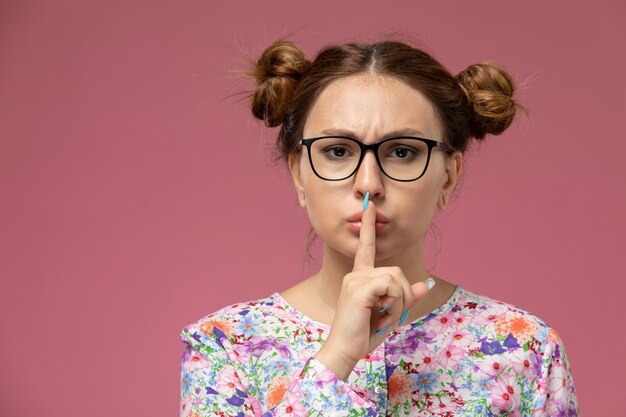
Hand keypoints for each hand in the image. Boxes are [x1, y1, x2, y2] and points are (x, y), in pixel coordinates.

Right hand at [314, 197, 432, 379]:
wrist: (345, 350)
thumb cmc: (364, 334)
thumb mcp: (391, 314)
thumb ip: (405, 297)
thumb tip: (424, 284)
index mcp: (360, 277)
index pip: (366, 247)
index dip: (369, 226)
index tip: (369, 205)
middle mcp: (356, 274)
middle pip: (397, 271)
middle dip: (403, 295)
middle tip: (391, 316)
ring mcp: (355, 279)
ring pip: (396, 278)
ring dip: (399, 302)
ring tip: (385, 317)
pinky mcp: (359, 288)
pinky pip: (391, 286)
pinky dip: (394, 303)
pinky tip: (382, 316)